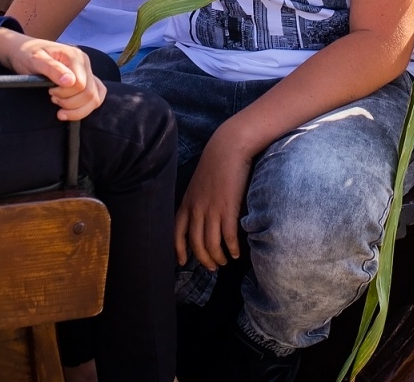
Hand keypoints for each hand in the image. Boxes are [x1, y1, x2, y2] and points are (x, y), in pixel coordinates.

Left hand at [0, 30, 105, 120]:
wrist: (24, 50)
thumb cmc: (27, 54)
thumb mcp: (36, 60)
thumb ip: (53, 69)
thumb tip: (70, 82)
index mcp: (75, 56)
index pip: (81, 85)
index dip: (65, 94)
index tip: (49, 91)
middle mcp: (85, 63)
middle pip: (90, 93)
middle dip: (70, 103)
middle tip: (52, 98)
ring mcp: (87, 72)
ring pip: (95, 98)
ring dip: (77, 109)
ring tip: (60, 106)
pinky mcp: (86, 80)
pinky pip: (96, 96)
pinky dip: (85, 108)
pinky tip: (71, 109)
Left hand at [175, 126, 252, 270]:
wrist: (228, 148)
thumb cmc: (215, 164)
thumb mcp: (197, 184)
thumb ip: (196, 201)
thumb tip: (199, 218)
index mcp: (186, 204)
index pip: (176, 233)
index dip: (179, 250)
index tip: (183, 262)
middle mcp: (196, 210)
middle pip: (196, 244)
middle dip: (204, 259)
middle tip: (212, 267)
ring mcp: (212, 210)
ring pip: (212, 244)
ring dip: (218, 257)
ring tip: (225, 261)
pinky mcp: (228, 208)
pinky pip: (228, 236)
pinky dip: (232, 248)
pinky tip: (236, 252)